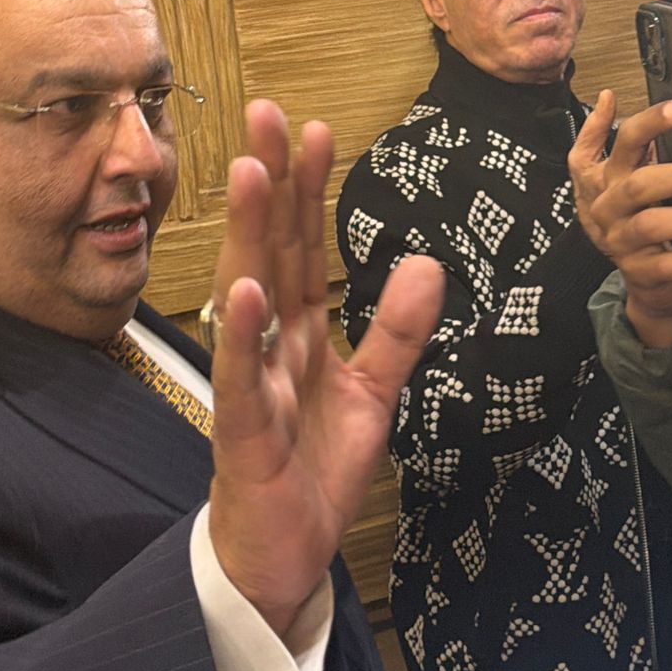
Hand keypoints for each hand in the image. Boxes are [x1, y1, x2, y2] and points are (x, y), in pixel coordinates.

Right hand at [207, 100, 443, 636]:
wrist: (280, 556)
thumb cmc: (311, 471)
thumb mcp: (372, 394)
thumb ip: (395, 331)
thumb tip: (429, 265)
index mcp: (298, 334)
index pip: (303, 248)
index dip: (309, 190)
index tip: (317, 129)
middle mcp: (268, 346)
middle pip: (269, 251)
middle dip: (268, 183)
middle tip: (266, 114)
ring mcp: (251, 384)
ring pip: (247, 297)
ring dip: (248, 234)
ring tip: (248, 170)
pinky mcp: (244, 433)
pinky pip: (242, 378)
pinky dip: (244, 334)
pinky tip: (246, 289)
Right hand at [569, 98, 671, 346]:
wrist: (641, 273)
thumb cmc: (644, 214)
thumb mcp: (651, 174)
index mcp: (608, 175)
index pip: (625, 141)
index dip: (650, 123)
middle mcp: (609, 206)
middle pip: (639, 184)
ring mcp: (620, 240)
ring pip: (652, 225)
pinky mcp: (638, 271)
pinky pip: (669, 265)